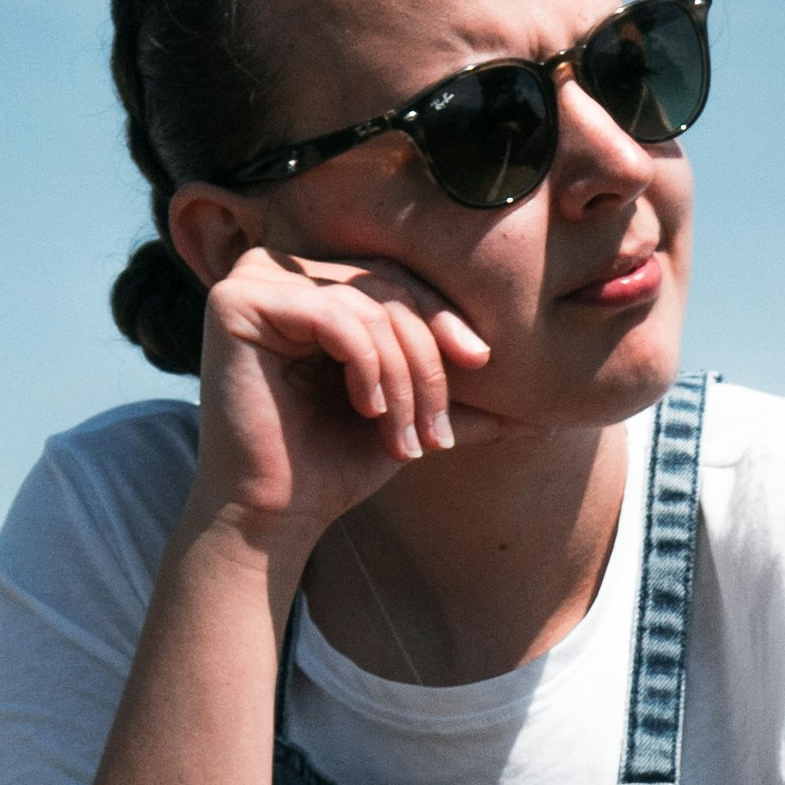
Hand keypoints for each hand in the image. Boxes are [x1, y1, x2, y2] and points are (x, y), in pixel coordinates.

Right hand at [186, 243, 502, 543]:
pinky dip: (366, 367)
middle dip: (427, 363)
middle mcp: (280, 270)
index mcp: (316, 283)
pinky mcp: (235, 300)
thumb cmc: (336, 463)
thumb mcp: (412, 416)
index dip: (445, 320)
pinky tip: (368, 412)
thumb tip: (549, 416)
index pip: (400, 281)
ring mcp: (252, 279)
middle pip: (388, 291)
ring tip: (405, 439)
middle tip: (438, 432)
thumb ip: (464, 399)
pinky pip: (334, 316)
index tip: (484, 365)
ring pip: (369, 308)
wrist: (276, 514)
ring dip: (403, 379)